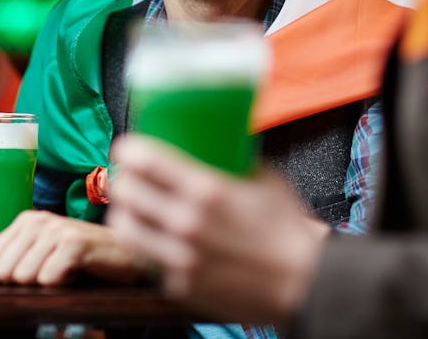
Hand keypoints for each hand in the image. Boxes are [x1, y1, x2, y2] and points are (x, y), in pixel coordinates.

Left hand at [0, 209, 158, 285]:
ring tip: (65, 272)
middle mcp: (39, 220)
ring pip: (25, 275)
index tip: (28, 274)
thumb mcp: (44, 258)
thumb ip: (13, 264)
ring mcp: (57, 230)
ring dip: (45, 283)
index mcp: (27, 221)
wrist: (125, 255)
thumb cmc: (84, 258)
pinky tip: (77, 272)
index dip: (3, 275)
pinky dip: (62, 284)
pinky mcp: (75, 244)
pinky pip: (49, 278)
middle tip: (51, 274)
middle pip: (4, 269)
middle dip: (23, 282)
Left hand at [107, 134, 329, 327]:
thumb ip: (232, 160)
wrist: (303, 280)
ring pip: (126, 228)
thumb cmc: (287, 228)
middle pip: (126, 192)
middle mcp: (187, 224)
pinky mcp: (180, 286)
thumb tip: (215, 141)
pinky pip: (149, 260)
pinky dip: (150, 247)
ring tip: (132, 208)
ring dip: (125, 213)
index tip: (127, 148)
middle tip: (130, 177)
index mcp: (206, 191)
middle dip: (124, 179)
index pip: (145, 160)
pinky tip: (159, 239)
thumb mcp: (263, 178)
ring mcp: (181, 258)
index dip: (128, 149)